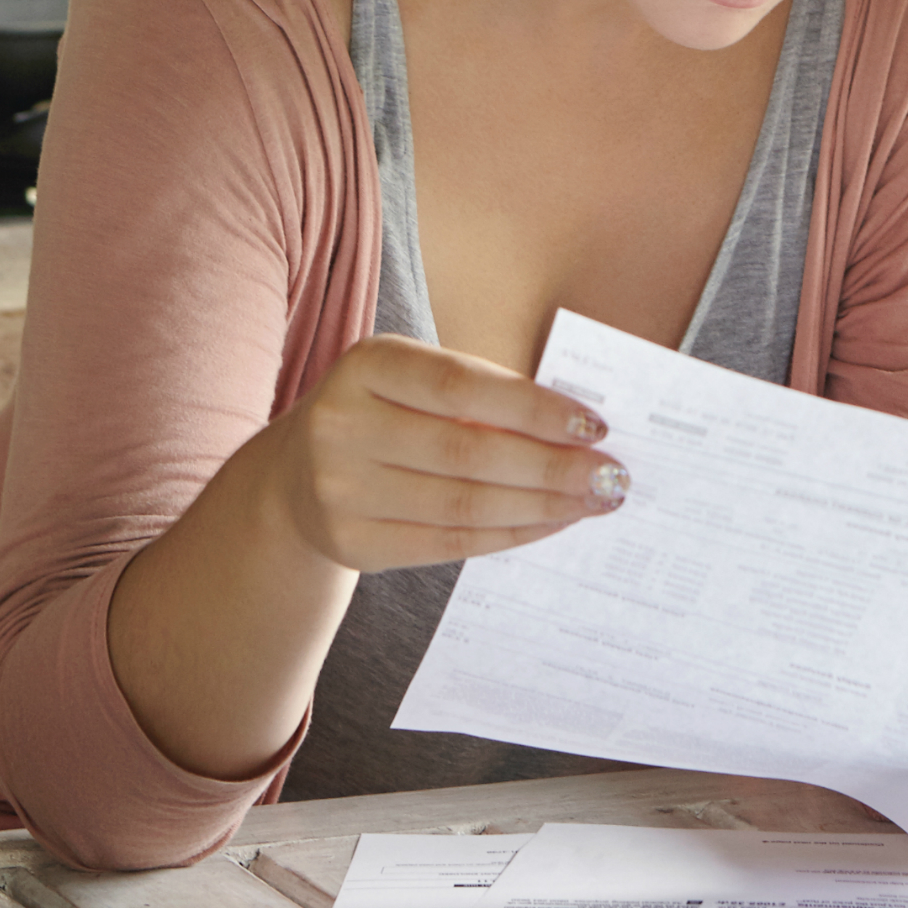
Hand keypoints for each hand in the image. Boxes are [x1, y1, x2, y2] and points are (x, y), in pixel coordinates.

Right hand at [277, 333, 626, 572]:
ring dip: (543, 505)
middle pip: (469, 452)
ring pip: (464, 503)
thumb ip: (480, 393)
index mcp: (367, 365)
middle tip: (612, 475)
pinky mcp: (352, 542)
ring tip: (593, 500)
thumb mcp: (413, 382)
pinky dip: (510, 533)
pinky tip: (551, 522)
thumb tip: (578, 427)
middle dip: (553, 466)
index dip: (534, 408)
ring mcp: (340, 489)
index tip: (595, 426)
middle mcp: (343, 425)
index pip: (462, 387)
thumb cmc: (383, 416)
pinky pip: (449, 542)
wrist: (295, 477)